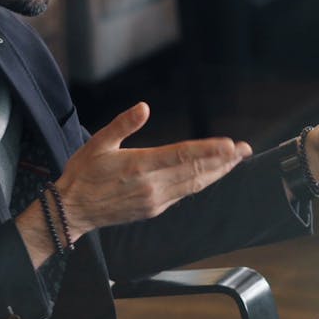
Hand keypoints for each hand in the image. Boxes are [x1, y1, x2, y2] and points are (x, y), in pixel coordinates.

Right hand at [37, 103, 250, 245]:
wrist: (72, 211)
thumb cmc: (83, 174)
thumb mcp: (98, 143)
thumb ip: (123, 124)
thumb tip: (144, 107)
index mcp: (139, 165)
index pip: (183, 155)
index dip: (209, 150)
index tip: (231, 145)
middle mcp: (152, 185)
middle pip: (196, 171)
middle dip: (224, 160)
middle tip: (245, 149)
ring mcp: (155, 200)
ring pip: (194, 184)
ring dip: (217, 172)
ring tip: (236, 161)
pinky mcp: (154, 209)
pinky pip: (184, 194)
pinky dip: (200, 183)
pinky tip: (210, 175)